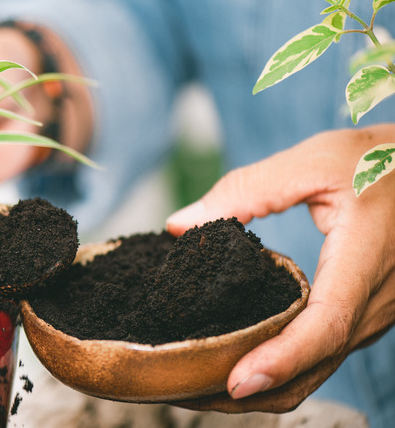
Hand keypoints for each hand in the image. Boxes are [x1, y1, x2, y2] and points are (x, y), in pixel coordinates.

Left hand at [165, 124, 394, 411]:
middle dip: (254, 391)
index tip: (237, 381)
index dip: (282, 358)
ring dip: (266, 388)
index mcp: (366, 261)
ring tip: (201, 388)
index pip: (326, 325)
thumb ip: (247, 190)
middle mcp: (377, 300)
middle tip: (188, 394)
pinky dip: (282, 371)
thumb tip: (180, 224)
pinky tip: (238, 363)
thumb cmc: (379, 161)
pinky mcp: (364, 316)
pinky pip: (323, 355)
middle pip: (316, 365)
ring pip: (320, 369)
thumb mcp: (314, 161)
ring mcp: (375, 314)